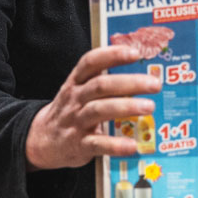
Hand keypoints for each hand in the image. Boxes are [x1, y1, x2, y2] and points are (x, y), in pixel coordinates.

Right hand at [25, 45, 161, 169]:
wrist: (43, 140)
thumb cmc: (71, 111)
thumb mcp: (79, 91)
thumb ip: (102, 82)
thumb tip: (141, 73)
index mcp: (76, 82)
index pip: (90, 62)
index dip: (112, 54)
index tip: (135, 52)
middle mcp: (75, 99)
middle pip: (101, 86)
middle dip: (130, 82)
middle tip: (155, 84)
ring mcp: (76, 122)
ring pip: (99, 110)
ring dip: (126, 107)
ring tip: (149, 107)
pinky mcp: (79, 145)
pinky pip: (98, 144)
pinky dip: (116, 145)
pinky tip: (133, 145)